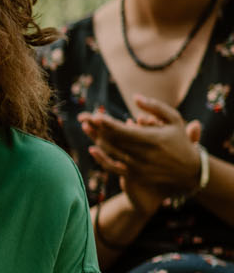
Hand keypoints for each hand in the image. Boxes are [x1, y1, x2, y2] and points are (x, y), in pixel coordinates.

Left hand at [80, 97, 203, 204]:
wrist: (189, 171)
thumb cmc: (181, 141)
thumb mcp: (174, 120)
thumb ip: (155, 107)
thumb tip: (135, 97)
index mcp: (152, 140)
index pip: (123, 131)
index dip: (107, 124)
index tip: (95, 115)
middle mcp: (142, 155)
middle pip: (113, 140)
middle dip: (96, 128)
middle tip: (82, 116)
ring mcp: (137, 166)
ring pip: (110, 152)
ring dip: (96, 139)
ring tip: (86, 127)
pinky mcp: (134, 175)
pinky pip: (112, 167)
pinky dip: (101, 158)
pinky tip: (92, 148)